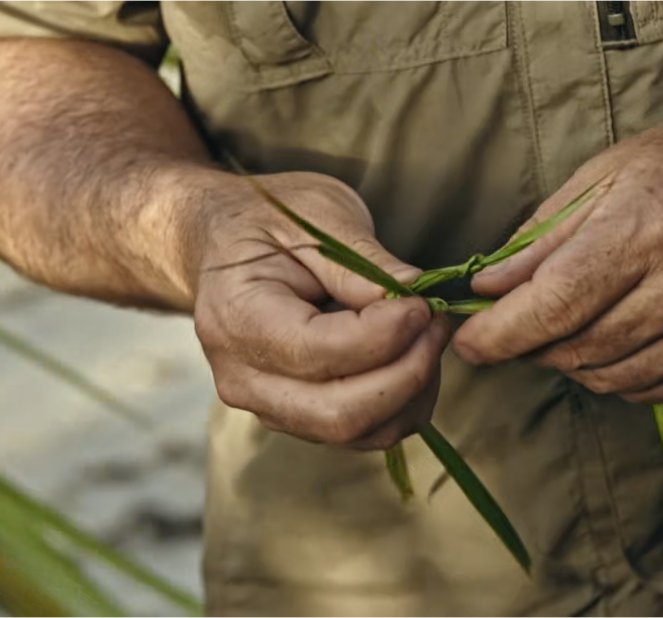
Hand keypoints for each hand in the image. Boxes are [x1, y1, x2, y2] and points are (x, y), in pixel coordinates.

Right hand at [188, 171, 446, 448]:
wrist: (224, 244)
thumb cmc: (268, 221)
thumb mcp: (314, 215)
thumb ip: (362, 261)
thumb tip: (416, 295)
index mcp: (238, 319)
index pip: (321, 352)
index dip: (386, 334)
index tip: (423, 302)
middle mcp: (243, 378)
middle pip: (341, 414)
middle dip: (408, 374)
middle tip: (437, 323)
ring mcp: (268, 406)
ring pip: (358, 432)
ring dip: (413, 392)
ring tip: (429, 335)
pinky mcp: (297, 417)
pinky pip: (362, 433)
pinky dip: (402, 403)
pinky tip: (413, 356)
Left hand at [454, 96, 662, 402]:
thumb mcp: (604, 175)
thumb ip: (539, 240)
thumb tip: (486, 290)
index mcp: (643, 231)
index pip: (551, 307)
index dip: (498, 335)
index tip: (468, 344)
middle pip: (575, 349)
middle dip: (530, 344)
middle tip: (519, 321)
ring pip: (609, 378)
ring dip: (572, 360)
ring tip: (571, 321)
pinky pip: (651, 389)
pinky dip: (617, 373)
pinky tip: (617, 335)